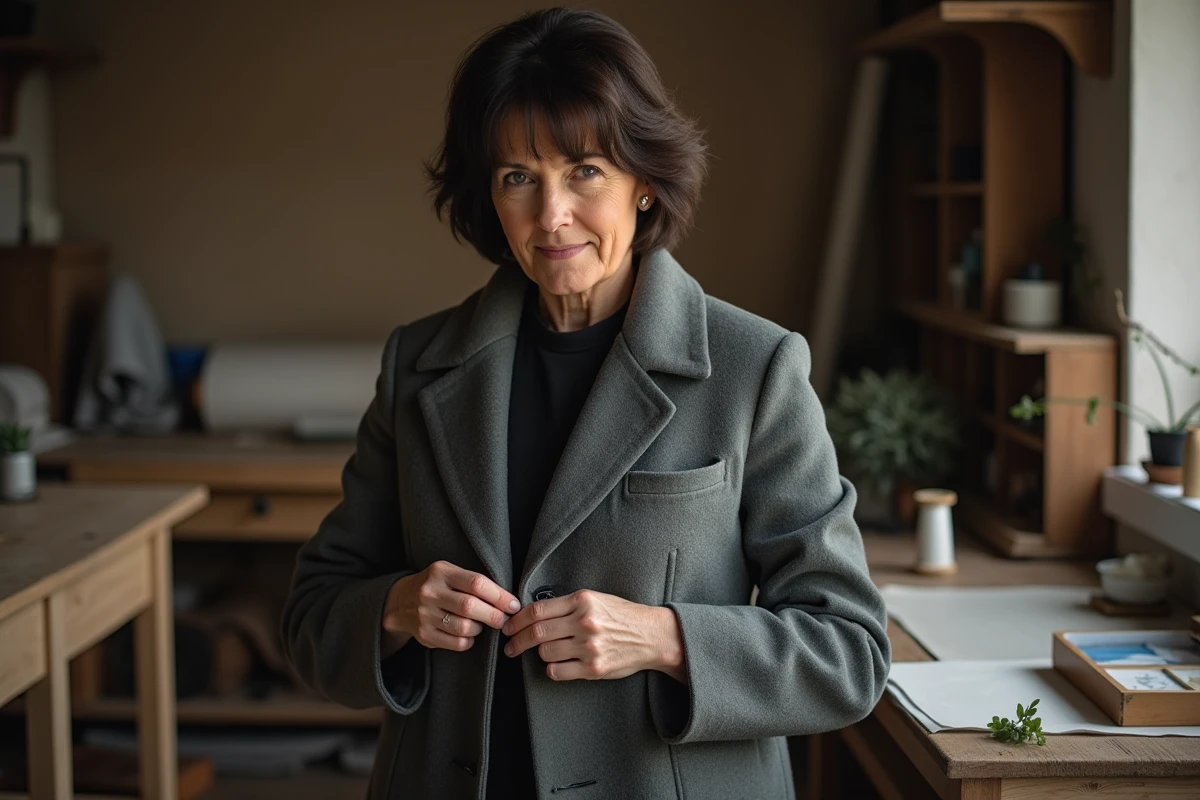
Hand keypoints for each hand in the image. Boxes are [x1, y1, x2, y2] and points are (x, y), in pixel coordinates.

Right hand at [381, 561, 520, 657]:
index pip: (476, 583)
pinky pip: (456, 643)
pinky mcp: (424, 634)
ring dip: (480, 629)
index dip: (499, 596)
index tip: (514, 605)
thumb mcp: (449, 573)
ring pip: (464, 627)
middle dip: (494, 616)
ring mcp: (425, 614)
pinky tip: (469, 635)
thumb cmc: (436, 585)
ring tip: (482, 625)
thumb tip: (507, 599)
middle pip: (470, 607)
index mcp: (441, 572)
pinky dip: (469, 641)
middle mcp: (430, 592)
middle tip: (506, 620)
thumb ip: (472, 582)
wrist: (400, 601)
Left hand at [502, 589, 685, 682]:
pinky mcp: (594, 668)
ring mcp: (589, 647)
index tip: (508, 627)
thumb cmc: (621, 616)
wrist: (652, 635)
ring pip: (545, 652)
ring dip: (540, 654)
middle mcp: (585, 622)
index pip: (538, 610)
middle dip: (516, 641)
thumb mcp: (595, 599)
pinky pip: (557, 671)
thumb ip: (567, 605)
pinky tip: (558, 664)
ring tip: (545, 652)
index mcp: (582, 601)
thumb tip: (532, 614)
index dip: (517, 620)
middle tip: (509, 646)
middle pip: (536, 632)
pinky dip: (552, 669)